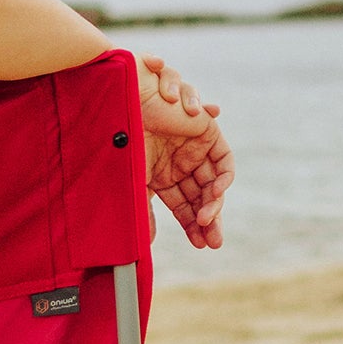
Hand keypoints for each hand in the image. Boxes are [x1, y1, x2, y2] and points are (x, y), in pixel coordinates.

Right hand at [132, 52, 231, 248]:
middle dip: (209, 218)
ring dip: (215, 200)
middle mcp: (178, 160)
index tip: (201, 245)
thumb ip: (143, 210)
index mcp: (161, 174)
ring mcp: (192, 145)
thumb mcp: (132, 181)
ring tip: (209, 217)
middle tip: (212, 238)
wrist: (119, 99)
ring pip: (213, 179)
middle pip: (202, 195)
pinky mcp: (205, 128)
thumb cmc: (119, 137)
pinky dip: (224, 175)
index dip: (193, 225)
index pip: (184, 204)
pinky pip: (223, 156)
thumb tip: (149, 242)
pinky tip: (215, 192)